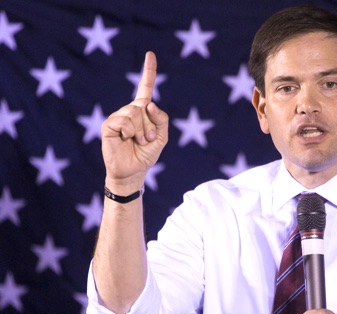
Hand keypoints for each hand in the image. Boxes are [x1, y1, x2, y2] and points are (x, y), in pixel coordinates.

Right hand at [101, 51, 168, 191]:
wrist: (133, 171)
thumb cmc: (147, 153)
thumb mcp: (162, 136)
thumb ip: (161, 119)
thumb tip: (148, 104)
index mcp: (143, 111)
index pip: (146, 87)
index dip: (149, 71)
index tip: (150, 54)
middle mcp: (130, 110)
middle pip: (145, 106)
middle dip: (151, 126)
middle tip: (147, 139)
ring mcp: (118, 116)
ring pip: (135, 113)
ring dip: (142, 131)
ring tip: (138, 142)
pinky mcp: (109, 125)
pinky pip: (124, 121)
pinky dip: (130, 132)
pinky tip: (126, 140)